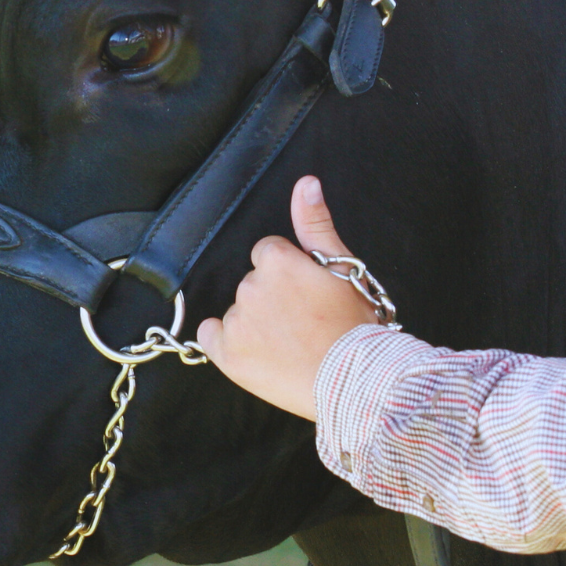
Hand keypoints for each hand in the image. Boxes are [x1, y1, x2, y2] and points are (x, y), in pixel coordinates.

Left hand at [196, 177, 379, 419]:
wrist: (355, 382)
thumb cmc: (354, 327)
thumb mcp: (342, 270)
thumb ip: (315, 224)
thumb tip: (305, 183)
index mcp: (276, 260)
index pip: (268, 255)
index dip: (289, 277)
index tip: (306, 297)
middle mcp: (250, 286)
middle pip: (252, 284)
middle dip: (271, 299)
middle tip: (302, 324)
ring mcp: (237, 321)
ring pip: (236, 311)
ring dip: (254, 323)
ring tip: (289, 344)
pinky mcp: (227, 354)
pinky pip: (210, 336)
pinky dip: (225, 343)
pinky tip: (256, 353)